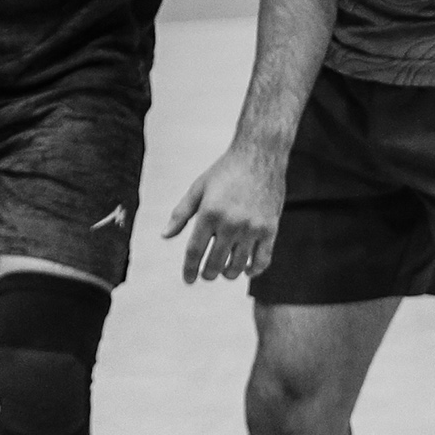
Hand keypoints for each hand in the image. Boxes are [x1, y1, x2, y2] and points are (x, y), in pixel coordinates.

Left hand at [163, 139, 287, 281]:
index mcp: (209, 213)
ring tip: (224, 271)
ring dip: (228, 273)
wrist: (260, 155)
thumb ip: (181, 213)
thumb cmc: (226, 170)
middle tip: (206, 274)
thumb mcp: (198, 188)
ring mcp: (252, 228)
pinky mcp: (270, 228)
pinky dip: (253, 270)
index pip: (195, 252)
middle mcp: (230, 223)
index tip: (188, 279)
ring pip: (237, 266)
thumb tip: (164, 236)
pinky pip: (262, 260)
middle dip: (208, 273)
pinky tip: (246, 270)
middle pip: (214, 263)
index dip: (189, 269)